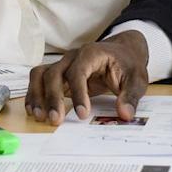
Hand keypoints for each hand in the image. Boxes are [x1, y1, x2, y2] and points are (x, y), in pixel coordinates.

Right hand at [26, 31, 149, 125]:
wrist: (122, 52)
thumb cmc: (128, 64)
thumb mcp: (137, 79)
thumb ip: (130, 96)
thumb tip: (125, 114)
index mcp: (91, 54)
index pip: (78, 72)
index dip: (78, 94)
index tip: (82, 114)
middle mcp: (72, 57)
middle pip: (53, 73)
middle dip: (52, 97)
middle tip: (56, 120)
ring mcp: (63, 64)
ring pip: (40, 74)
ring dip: (37, 95)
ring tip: (39, 116)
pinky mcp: (59, 73)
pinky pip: (39, 80)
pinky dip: (34, 94)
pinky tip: (34, 111)